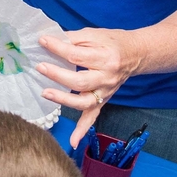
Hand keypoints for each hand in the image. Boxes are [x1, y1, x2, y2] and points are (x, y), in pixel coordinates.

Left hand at [36, 28, 139, 147]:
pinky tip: (73, 142)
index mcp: (105, 58)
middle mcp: (107, 78)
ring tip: (45, 93)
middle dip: (58, 75)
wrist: (136, 54)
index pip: (77, 55)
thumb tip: (49, 39)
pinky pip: (93, 116)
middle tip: (40, 67)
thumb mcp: (94, 34)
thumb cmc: (113, 42)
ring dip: (64, 99)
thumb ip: (73, 38)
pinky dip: (82, 130)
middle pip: (80, 81)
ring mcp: (106, 92)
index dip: (57, 47)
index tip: (42, 41)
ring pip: (85, 101)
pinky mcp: (103, 100)